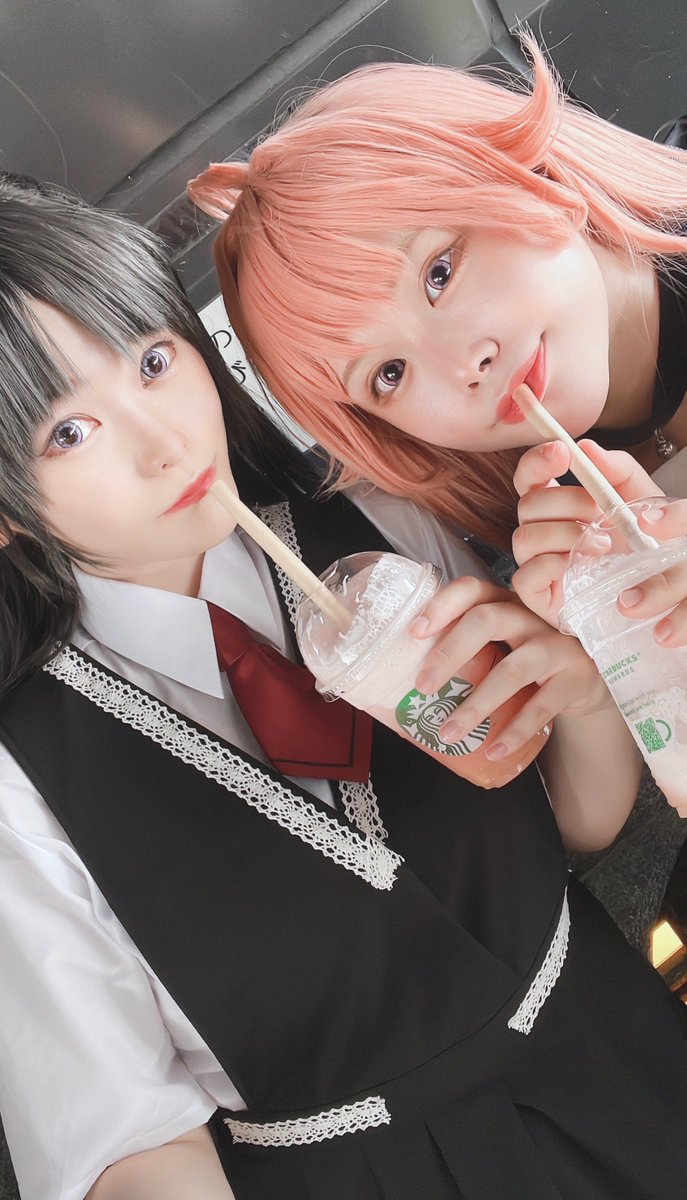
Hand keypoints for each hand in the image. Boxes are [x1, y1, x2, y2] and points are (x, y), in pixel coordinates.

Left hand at [409, 575, 610, 759]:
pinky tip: (494, 749)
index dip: (442, 606)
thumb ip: (470, 649)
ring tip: (448, 732)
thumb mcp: (504, 643)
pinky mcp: (576, 677)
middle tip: (422, 686)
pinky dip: (515, 731)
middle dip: (450, 653)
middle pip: (487, 620)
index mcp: (505, 603)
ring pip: (511, 670)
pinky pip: (541, 707)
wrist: (589, 678)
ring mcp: (556, 645)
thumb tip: (410, 679)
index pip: (471, 590)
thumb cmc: (530, 660)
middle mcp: (531, 617)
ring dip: (476, 705)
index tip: (414, 631)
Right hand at [510, 439, 682, 633]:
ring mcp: (536, 563)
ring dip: (565, 534)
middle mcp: (542, 531)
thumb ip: (618, 469)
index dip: (537, 462)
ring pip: (525, 537)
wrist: (656, 591)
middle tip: (599, 511)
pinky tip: (578, 565)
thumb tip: (587, 446)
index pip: (529, 477)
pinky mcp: (537, 595)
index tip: (561, 452)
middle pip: (527, 504)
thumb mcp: (641, 500)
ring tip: (602, 544)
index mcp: (558, 505)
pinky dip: (551, 565)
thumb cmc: (642, 547)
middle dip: (566, 502)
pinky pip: (525, 575)